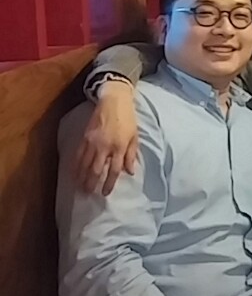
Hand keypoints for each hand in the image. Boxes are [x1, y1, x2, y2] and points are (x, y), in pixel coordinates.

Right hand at [75, 80, 138, 194]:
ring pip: (85, 164)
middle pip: (96, 170)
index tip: (105, 193)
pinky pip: (78, 154)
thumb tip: (130, 172)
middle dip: (91, 183)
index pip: (114, 170)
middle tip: (88, 194)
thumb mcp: (134, 137)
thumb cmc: (128, 119)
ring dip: (81, 177)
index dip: (109, 183)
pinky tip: (73, 173)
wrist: (114, 101)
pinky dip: (75, 165)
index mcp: (120, 147)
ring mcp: (93, 142)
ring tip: (79, 187)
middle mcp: (105, 146)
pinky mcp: (85, 137)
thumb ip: (131, 155)